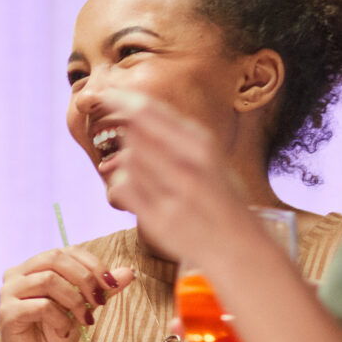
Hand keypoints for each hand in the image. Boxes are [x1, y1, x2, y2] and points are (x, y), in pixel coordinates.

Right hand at [0, 248, 133, 341]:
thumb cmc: (55, 336)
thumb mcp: (83, 308)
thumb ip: (100, 288)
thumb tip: (128, 272)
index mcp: (32, 268)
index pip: (65, 252)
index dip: (91, 264)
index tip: (111, 284)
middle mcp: (16, 275)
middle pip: (55, 258)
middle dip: (85, 278)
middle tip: (99, 301)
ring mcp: (8, 293)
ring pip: (48, 280)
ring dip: (74, 300)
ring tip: (84, 320)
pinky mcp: (7, 313)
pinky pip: (41, 306)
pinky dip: (60, 319)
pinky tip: (64, 331)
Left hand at [95, 89, 263, 262]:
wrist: (239, 247)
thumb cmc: (221, 198)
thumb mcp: (209, 158)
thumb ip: (177, 136)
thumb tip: (134, 111)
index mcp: (202, 143)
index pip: (148, 110)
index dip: (118, 99)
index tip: (102, 95)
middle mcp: (190, 164)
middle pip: (133, 133)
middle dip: (125, 137)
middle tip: (128, 146)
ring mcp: (175, 193)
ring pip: (126, 160)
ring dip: (124, 165)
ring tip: (144, 177)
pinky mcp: (160, 219)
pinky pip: (122, 189)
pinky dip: (120, 187)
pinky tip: (135, 194)